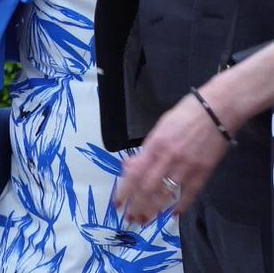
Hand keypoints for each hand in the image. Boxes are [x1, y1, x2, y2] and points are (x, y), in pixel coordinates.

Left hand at [115, 89, 234, 223]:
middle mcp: (168, 158)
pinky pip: (191, 192)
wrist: (216, 111)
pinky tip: (173, 214)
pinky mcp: (204, 170)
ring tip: (146, 220)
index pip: (134, 173)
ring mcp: (187, 166)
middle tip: (130, 218)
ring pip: (167, 193)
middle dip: (137, 205)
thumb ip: (145, 149)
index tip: (118, 203)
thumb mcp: (159, 127)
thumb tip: (130, 166)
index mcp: (154, 145)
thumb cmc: (185, 115)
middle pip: (148, 187)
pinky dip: (181, 205)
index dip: (125, 190)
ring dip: (155, 209)